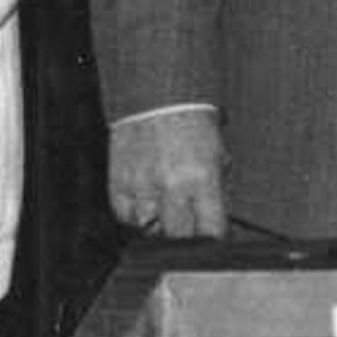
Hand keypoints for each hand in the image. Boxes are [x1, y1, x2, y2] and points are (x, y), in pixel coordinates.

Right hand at [112, 111, 228, 238]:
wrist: (158, 97)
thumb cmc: (193, 126)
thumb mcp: (217, 156)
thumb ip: (216, 191)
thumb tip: (216, 224)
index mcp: (203, 178)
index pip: (212, 230)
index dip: (214, 239)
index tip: (213, 239)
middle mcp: (172, 185)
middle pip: (179, 237)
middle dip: (186, 236)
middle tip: (188, 228)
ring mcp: (142, 185)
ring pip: (149, 231)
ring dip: (158, 228)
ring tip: (165, 215)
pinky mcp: (119, 182)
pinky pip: (125, 216)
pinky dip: (135, 217)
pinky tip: (145, 205)